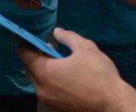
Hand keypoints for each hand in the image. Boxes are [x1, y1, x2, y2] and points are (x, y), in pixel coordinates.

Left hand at [17, 28, 134, 110]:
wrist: (112, 105)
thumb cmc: (98, 75)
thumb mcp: (85, 48)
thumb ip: (68, 37)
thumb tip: (56, 32)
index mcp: (44, 72)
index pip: (24, 54)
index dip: (22, 42)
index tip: (23, 34)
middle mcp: (41, 89)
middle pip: (28, 69)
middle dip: (33, 56)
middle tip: (44, 45)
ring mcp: (48, 101)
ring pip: (37, 81)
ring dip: (42, 69)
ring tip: (55, 59)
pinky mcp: (57, 109)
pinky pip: (46, 91)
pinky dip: (49, 81)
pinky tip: (63, 76)